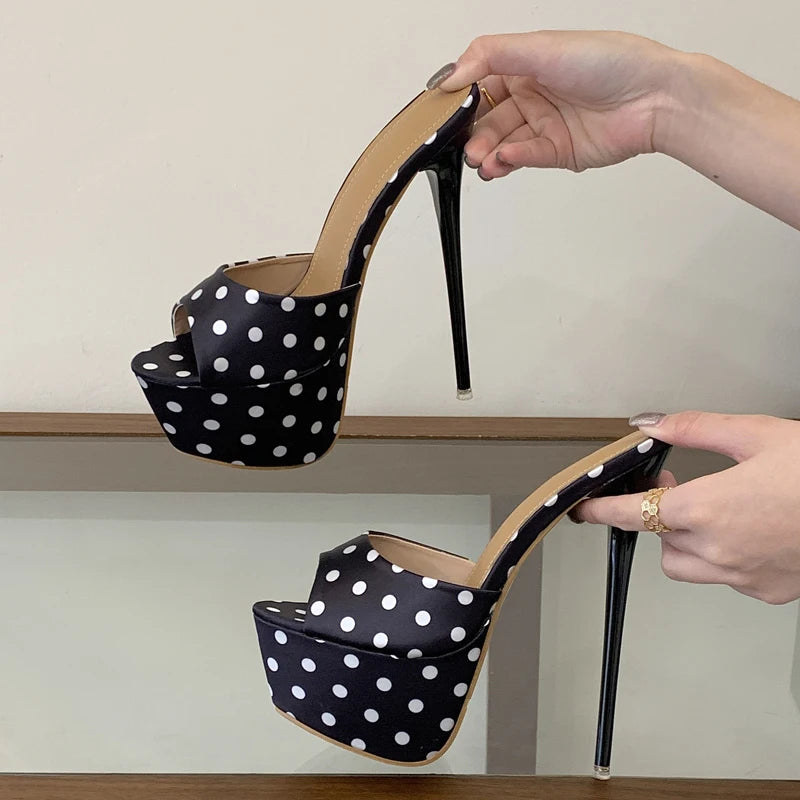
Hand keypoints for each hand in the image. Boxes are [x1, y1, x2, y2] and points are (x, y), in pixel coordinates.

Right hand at [433, 30, 799, 228]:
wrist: (654, 97)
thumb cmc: (610, 61)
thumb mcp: (542, 46)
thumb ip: (490, 56)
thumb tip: (450, 75)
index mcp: (526, 64)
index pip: (480, 83)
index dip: (459, 99)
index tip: (440, 114)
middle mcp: (533, 94)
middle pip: (488, 118)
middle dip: (473, 133)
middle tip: (464, 146)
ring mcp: (545, 124)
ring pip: (504, 142)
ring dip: (489, 151)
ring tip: (483, 159)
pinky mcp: (558, 151)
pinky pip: (526, 157)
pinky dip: (513, 159)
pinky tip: (506, 160)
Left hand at [572, 411, 799, 604]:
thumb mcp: (757, 434)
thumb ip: (695, 430)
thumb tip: (651, 425)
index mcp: (708, 509)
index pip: (632, 515)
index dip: (601, 510)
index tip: (582, 509)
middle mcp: (719, 550)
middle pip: (660, 539)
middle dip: (661, 515)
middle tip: (681, 489)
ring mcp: (744, 578)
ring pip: (686, 566)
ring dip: (686, 541)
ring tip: (717, 513)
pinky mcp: (769, 592)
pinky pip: (725, 578)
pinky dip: (724, 558)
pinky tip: (752, 532)